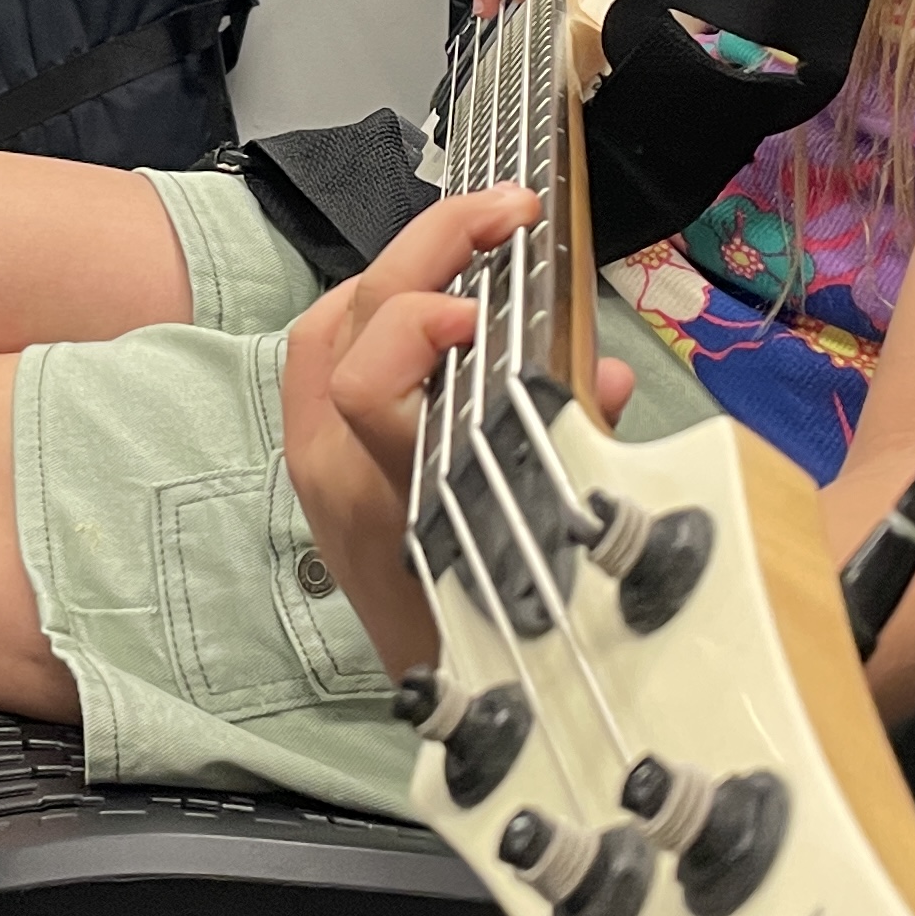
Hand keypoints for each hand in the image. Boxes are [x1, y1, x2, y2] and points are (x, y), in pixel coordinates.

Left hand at [278, 188, 632, 681]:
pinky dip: (366, 309)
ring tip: (469, 246)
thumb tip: (604, 381)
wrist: (435, 704)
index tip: (487, 308)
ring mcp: (312, 461)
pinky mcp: (310, 455)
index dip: (419, 325)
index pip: (370, 382)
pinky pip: (315, 353)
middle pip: (352, 321)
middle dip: (430, 244)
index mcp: (391, 497)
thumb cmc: (496, 636)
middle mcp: (335, 471)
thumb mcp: (548, 552)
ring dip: (395, 270)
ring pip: (322, 326)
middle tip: (506, 210)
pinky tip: (422, 300)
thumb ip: (577, 458)